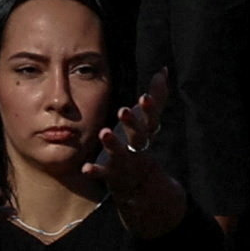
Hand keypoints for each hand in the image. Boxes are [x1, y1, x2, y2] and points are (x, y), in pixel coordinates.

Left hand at [84, 70, 168, 197]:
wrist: (139, 182)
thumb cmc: (139, 141)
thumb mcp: (148, 120)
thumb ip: (156, 96)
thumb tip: (164, 69)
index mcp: (145, 132)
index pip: (151, 119)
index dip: (150, 108)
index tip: (144, 97)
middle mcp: (137, 146)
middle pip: (138, 135)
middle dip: (132, 123)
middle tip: (122, 110)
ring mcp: (124, 161)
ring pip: (120, 153)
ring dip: (113, 144)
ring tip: (104, 132)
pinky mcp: (110, 174)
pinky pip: (102, 173)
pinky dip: (95, 171)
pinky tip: (85, 168)